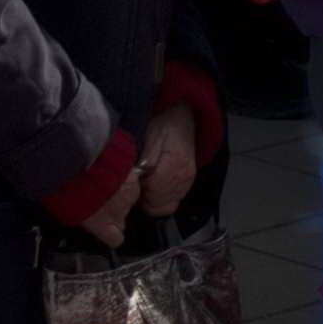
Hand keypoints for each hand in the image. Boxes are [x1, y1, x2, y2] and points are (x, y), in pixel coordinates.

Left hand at [113, 111, 202, 232]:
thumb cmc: (165, 124)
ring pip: (166, 206)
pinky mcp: (187, 182)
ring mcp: (186, 181)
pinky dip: (162, 198)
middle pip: (159, 204)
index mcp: (173, 164)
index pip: (153, 194)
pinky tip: (155, 185)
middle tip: (138, 183)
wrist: (183, 116)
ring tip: (146, 184)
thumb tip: (139, 174)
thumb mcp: (150, 134)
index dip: (139, 191)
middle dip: (145, 198)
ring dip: (153, 199)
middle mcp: (182, 176)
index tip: (135, 181)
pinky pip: (173, 201)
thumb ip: (146, 156)